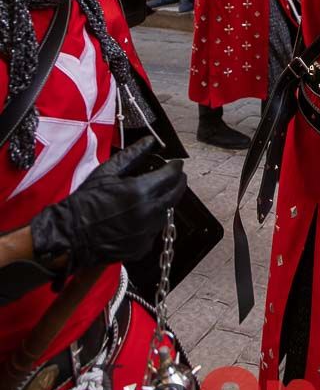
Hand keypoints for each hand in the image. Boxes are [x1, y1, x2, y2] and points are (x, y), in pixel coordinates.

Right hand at [30, 138, 185, 275]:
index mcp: (139, 191)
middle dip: (178, 182)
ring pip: (166, 213)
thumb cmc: (86, 200)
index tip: (176, 163)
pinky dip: (152, 221)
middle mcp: (147, 213)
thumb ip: (132, 155)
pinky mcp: (141, 248)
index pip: (171, 175)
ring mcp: (146, 233)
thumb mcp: (107, 172)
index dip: (176, 166)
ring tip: (157, 194)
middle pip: (175, 194)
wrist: (69, 235)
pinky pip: (154, 231)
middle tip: (177, 176)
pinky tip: (141, 215)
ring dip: (165, 202)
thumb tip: (150, 141)